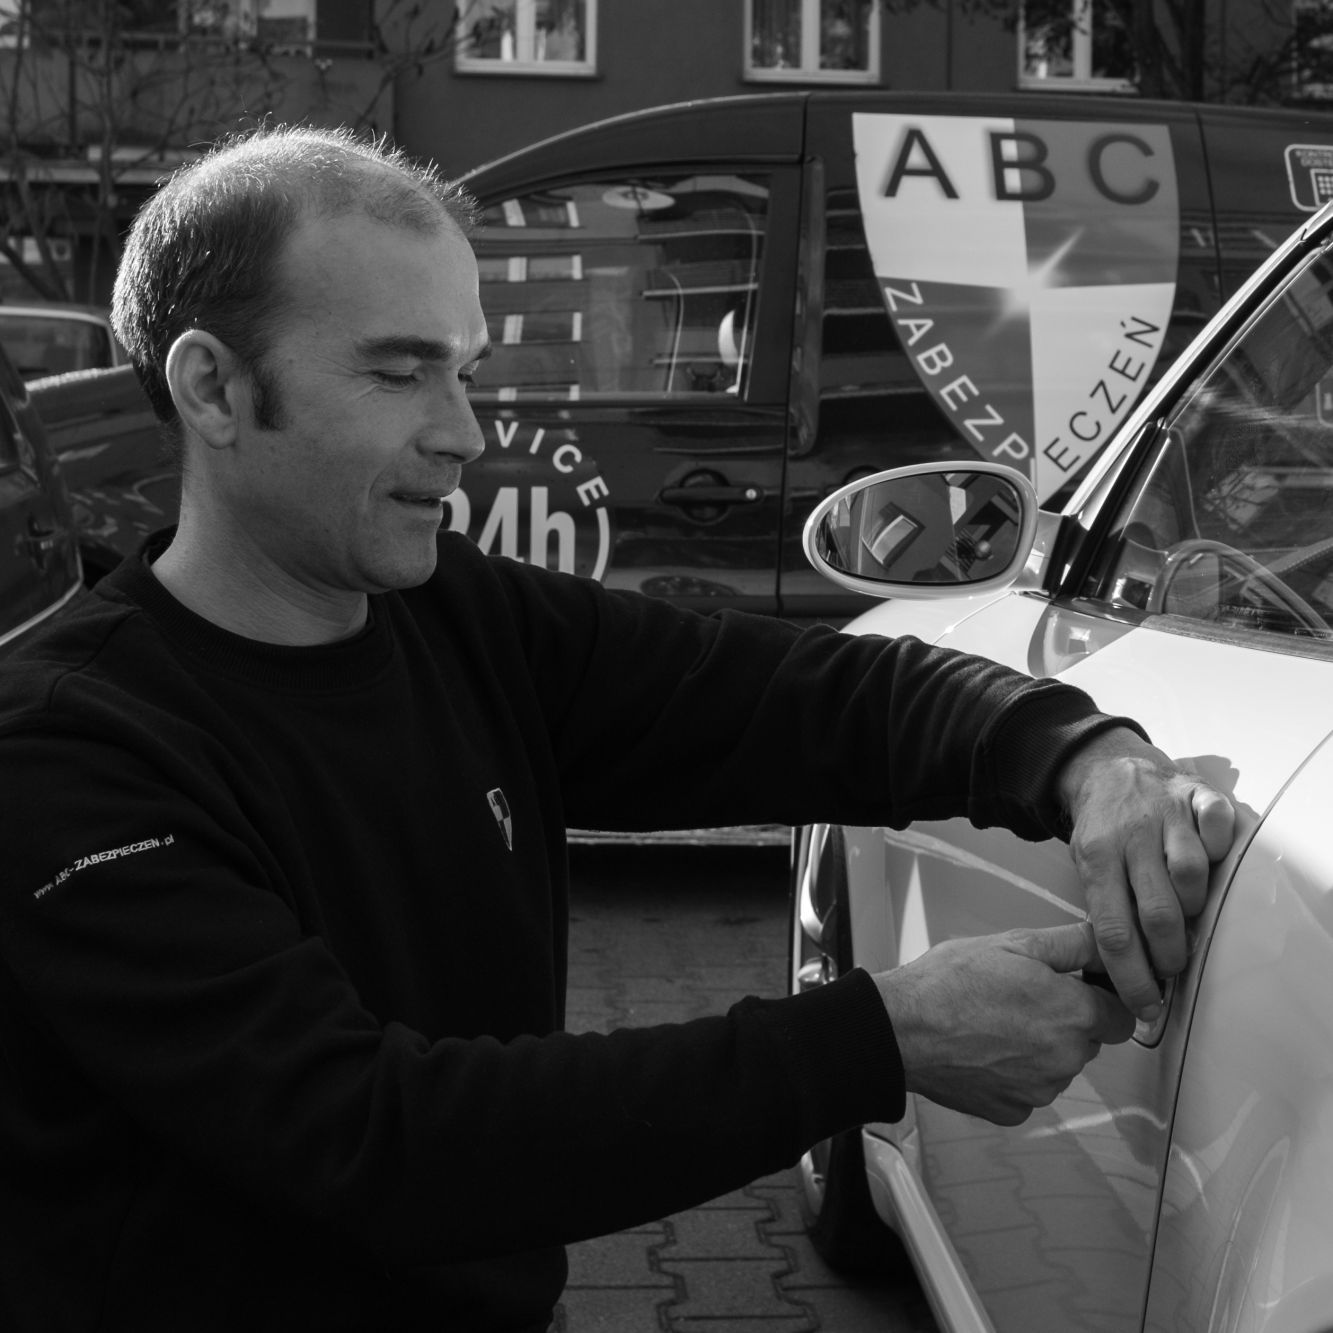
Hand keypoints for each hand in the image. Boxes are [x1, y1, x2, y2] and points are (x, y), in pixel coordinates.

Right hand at [874, 923, 1134, 1125]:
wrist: (901, 1030)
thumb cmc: (950, 983)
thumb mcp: (1013, 943)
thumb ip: (1071, 943)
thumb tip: (1106, 941)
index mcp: (1074, 1014)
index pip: (1122, 1013)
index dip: (1100, 995)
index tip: (1076, 986)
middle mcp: (1067, 1059)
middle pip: (1089, 1039)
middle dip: (1066, 1019)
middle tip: (1021, 996)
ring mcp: (1041, 1090)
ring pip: (1058, 1064)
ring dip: (1040, 1046)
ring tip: (995, 1021)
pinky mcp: (1014, 1110)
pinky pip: (1029, 1088)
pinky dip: (1014, 1071)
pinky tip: (984, 1048)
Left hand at [1057, 727, 1235, 1020]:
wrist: (1108, 770)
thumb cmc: (1102, 832)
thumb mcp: (1085, 866)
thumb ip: (1106, 909)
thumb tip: (1126, 974)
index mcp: (1095, 857)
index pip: (1113, 931)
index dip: (1132, 977)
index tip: (1145, 1007)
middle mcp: (1132, 835)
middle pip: (1157, 912)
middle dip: (1169, 955)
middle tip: (1172, 969)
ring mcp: (1166, 812)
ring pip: (1191, 874)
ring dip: (1194, 905)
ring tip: (1186, 913)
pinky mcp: (1197, 795)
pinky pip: (1218, 829)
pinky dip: (1219, 850)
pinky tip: (1210, 860)